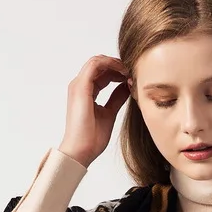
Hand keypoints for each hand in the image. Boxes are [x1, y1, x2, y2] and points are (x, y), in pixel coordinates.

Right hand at [59, 54, 129, 168]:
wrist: (81, 150)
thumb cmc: (91, 138)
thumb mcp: (109, 113)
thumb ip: (116, 98)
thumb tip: (127, 87)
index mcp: (85, 92)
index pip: (101, 73)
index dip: (117, 71)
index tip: (131, 77)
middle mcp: (79, 86)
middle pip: (99, 64)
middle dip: (116, 65)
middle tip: (132, 71)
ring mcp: (78, 86)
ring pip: (96, 61)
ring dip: (114, 63)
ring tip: (129, 71)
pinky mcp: (80, 88)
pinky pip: (95, 65)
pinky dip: (110, 64)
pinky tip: (123, 73)